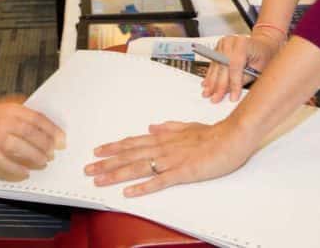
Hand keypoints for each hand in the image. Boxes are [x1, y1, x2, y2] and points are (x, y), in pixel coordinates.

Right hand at [0, 95, 65, 180]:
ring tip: (44, 162)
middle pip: (31, 133)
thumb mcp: (5, 105)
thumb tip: (44, 122)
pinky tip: (25, 172)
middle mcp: (5, 121)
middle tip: (53, 152)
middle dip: (46, 145)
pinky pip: (5, 162)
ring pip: (21, 148)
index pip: (37, 119)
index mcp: (12, 109)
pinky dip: (17, 169)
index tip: (61, 138)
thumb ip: (22, 110)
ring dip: (35, 156)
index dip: (52, 130)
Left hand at [85, 118, 255, 196]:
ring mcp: (171, 160)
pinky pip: (159, 181)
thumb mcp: (188, 126)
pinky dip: (143, 187)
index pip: (133, 142)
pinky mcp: (183, 172)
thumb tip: (151, 126)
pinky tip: (129, 193)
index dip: (114, 147)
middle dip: (106, 163)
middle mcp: (163, 147)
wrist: (232, 137)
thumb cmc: (213, 134)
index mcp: (164, 137)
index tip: (97, 151)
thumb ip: (169, 127)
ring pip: (138, 167)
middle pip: (129, 155)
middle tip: (87, 169)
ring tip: (99, 180)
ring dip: (116, 174)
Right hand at [202, 33, 283, 102]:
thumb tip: (231, 91)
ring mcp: (223, 43)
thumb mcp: (259, 68)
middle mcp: (231, 41)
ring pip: (216, 66)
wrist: (262, 45)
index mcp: (243, 43)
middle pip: (223, 66)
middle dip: (219, 85)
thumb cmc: (264, 55)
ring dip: (211, 81)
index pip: (236, 65)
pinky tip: (207, 85)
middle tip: (216, 98)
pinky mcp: (218, 48)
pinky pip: (213, 64)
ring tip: (208, 94)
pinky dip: (210, 75)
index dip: (233, 83)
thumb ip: (244, 78)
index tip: (233, 97)